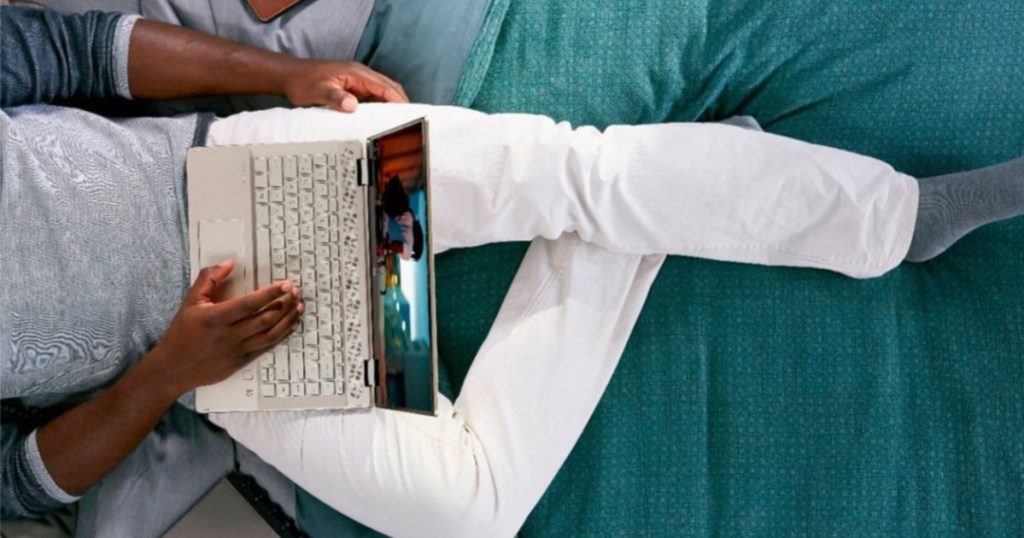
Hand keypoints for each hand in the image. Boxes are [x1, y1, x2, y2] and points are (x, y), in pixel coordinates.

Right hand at [149, 262, 303, 395]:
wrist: (174, 368)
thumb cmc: (181, 333)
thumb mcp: (190, 301)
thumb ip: (208, 279)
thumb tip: (229, 263)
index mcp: (216, 318)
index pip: (250, 304)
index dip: (271, 294)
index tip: (286, 284)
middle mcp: (229, 335)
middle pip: (266, 319)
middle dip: (286, 304)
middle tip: (296, 292)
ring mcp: (237, 350)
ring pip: (271, 334)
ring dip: (288, 319)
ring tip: (299, 306)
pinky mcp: (242, 361)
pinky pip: (267, 347)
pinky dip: (282, 335)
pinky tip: (291, 325)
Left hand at [285, 60, 408, 111]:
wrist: (290, 76)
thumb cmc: (303, 81)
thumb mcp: (318, 91)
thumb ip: (336, 98)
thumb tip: (353, 105)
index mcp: (356, 73)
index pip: (384, 86)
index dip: (398, 99)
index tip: (409, 112)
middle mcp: (360, 75)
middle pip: (388, 87)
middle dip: (400, 102)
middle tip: (410, 120)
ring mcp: (356, 82)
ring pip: (381, 93)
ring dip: (390, 106)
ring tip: (399, 122)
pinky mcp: (352, 88)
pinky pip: (371, 98)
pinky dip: (379, 107)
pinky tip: (380, 120)